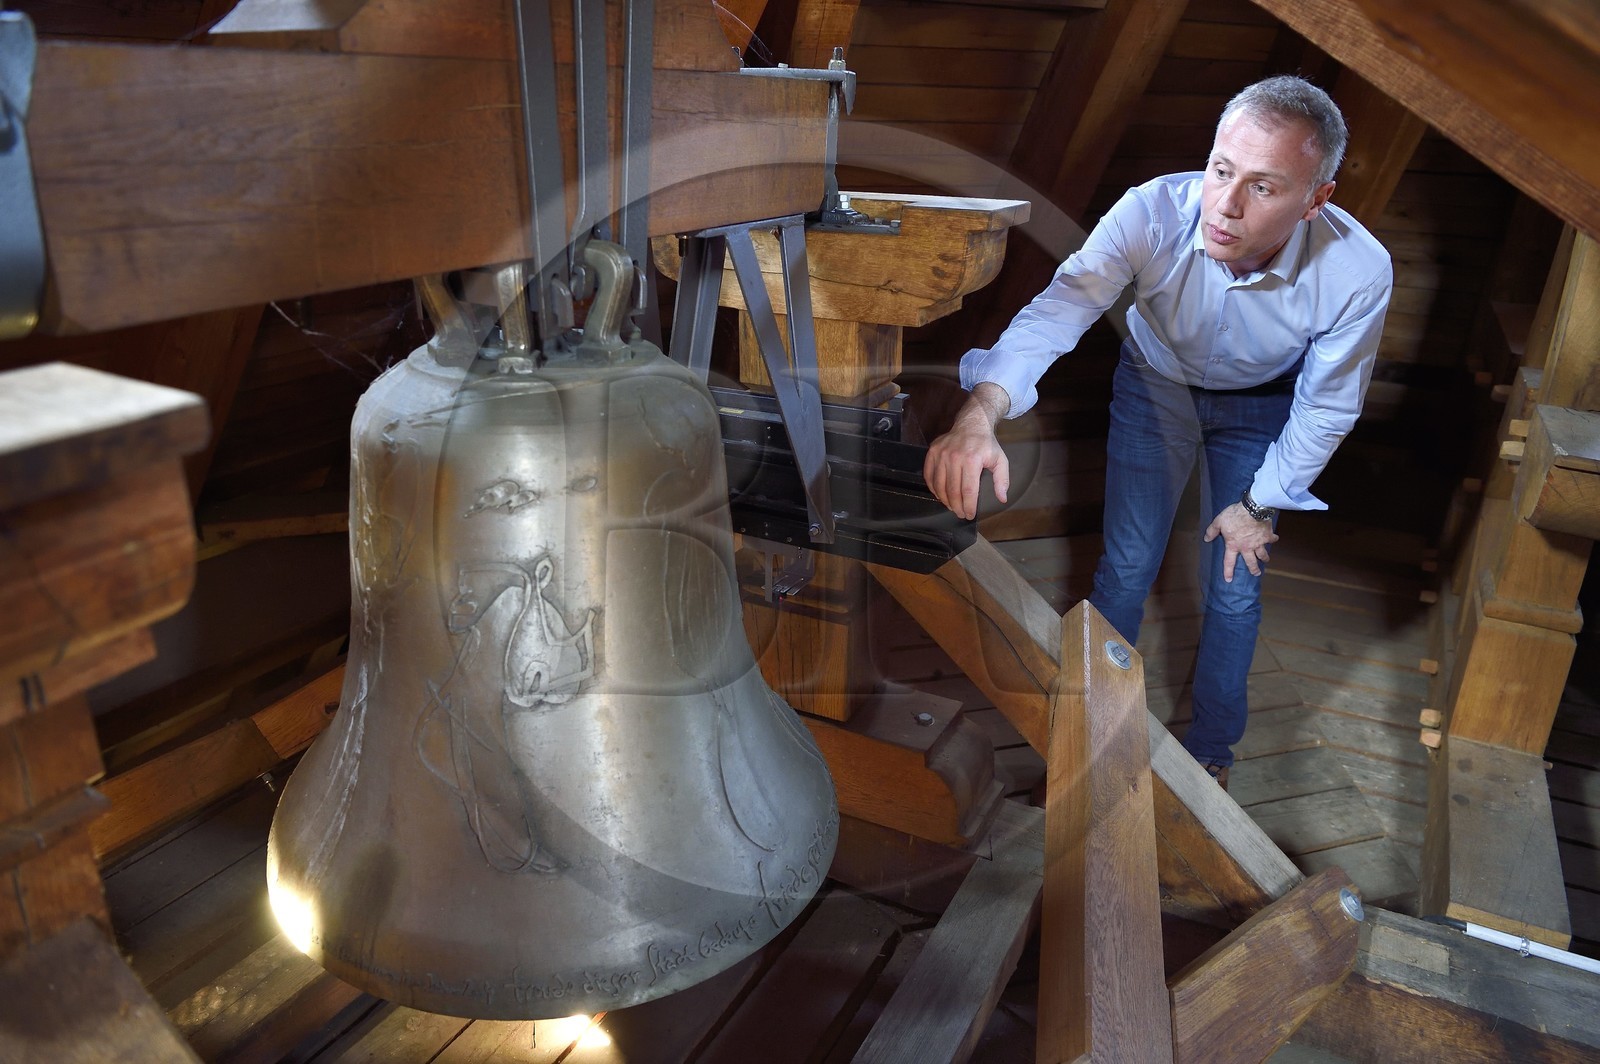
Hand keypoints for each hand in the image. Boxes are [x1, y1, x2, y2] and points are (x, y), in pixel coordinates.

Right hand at [924, 387, 1010, 519]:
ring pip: (939, 485)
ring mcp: (941, 454)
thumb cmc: (986, 444)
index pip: (968, 490)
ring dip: (944, 500)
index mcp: (972, 460)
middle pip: (952, 490)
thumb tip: (1002, 498)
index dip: (968, 506)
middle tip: (960, 514)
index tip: (969, 514)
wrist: (971, 423)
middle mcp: (954, 457)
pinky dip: (933, 488)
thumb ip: (1002, 480)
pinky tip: (940, 495)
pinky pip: (929, 475)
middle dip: (956, 506)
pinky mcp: (932, 452)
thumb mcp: (1000, 460)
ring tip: (951, 507)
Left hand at [1204, 501, 1279, 580]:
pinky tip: (1275, 539)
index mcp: (1234, 545)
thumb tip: (1206, 538)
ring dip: (1265, 558)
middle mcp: (1247, 547)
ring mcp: (1259, 543)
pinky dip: (1273, 539)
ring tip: (1266, 560)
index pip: (1229, 561)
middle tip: (1256, 573)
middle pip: (1251, 562)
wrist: (1253, 509)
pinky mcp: (1268, 536)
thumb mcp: (1219, 521)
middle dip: (1254, 569)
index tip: (1229, 580)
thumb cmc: (1234, 515)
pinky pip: (1272, 539)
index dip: (1228, 571)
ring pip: (1263, 554)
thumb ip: (1212, 531)